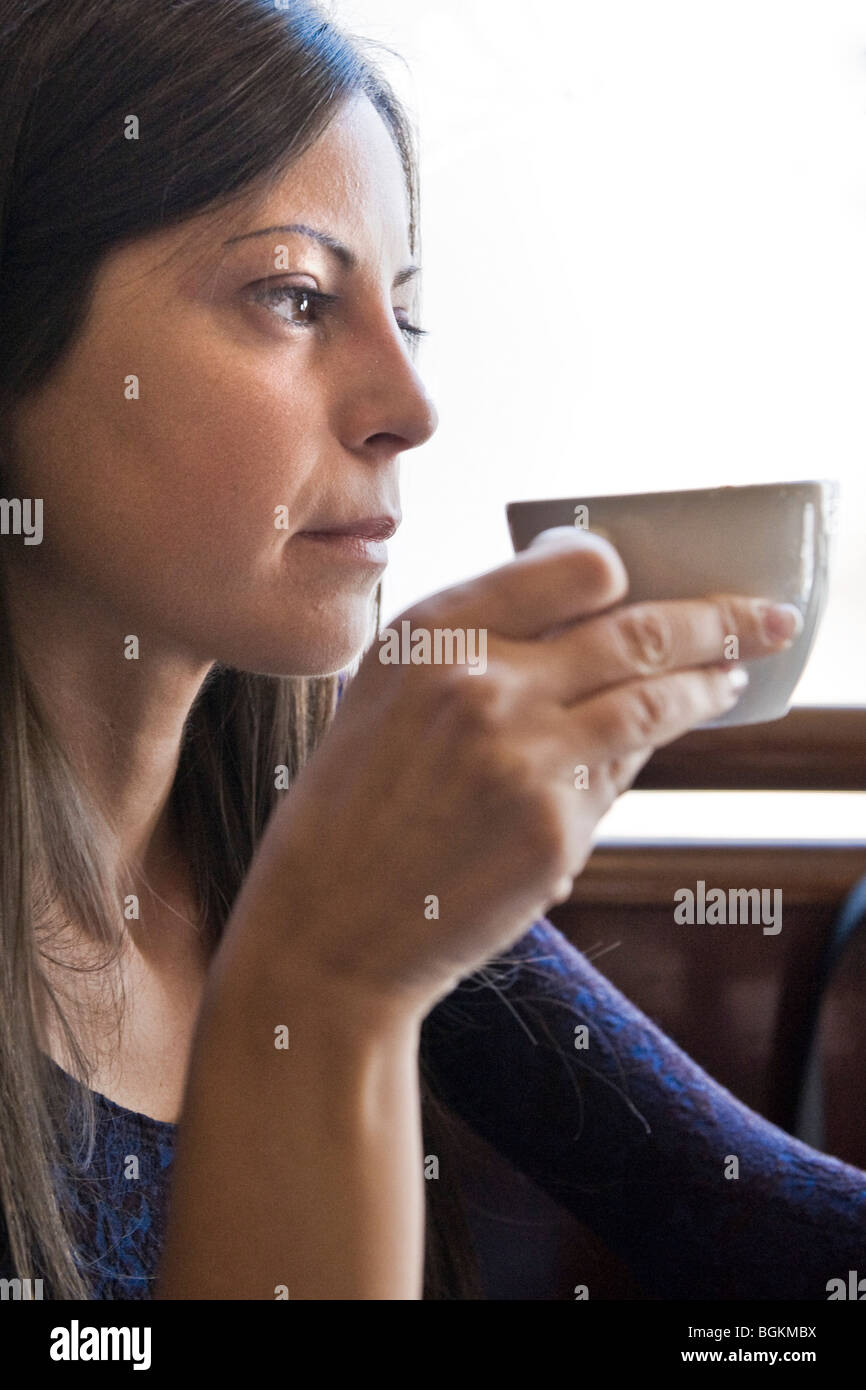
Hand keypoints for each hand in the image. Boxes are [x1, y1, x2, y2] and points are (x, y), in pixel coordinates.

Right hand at [216, 527, 797, 1018]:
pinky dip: (639, 758)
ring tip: (731, 678)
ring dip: (707, 686)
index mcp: (432, 634)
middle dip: (720, 622)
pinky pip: (621, 776)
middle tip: (769, 619)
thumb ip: (474, 652)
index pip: (573, 568)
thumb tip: (589, 628)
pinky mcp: (555, 829)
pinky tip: (647, 748)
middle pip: (639, 629)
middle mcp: (483, 682)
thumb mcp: (384, 700)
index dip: (622, 573)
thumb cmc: (349, 812)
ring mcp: (525, 757)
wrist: (325, 930)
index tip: (645, 581)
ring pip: (655, 700)